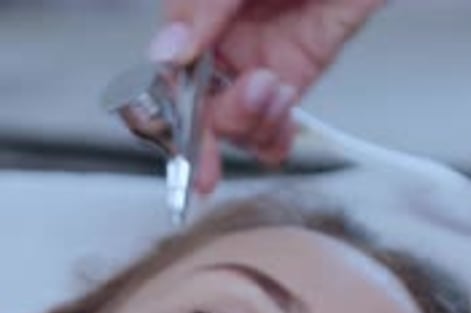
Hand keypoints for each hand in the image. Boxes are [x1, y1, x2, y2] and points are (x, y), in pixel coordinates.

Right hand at [151, 0, 384, 191]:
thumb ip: (203, 5)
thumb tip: (168, 50)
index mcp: (199, 11)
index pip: (171, 74)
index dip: (172, 115)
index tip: (181, 141)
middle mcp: (224, 36)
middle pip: (203, 108)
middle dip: (217, 124)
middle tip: (243, 107)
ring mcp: (262, 54)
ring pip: (240, 122)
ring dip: (253, 122)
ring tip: (274, 88)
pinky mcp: (301, 65)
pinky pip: (279, 119)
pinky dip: (277, 134)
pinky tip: (283, 121)